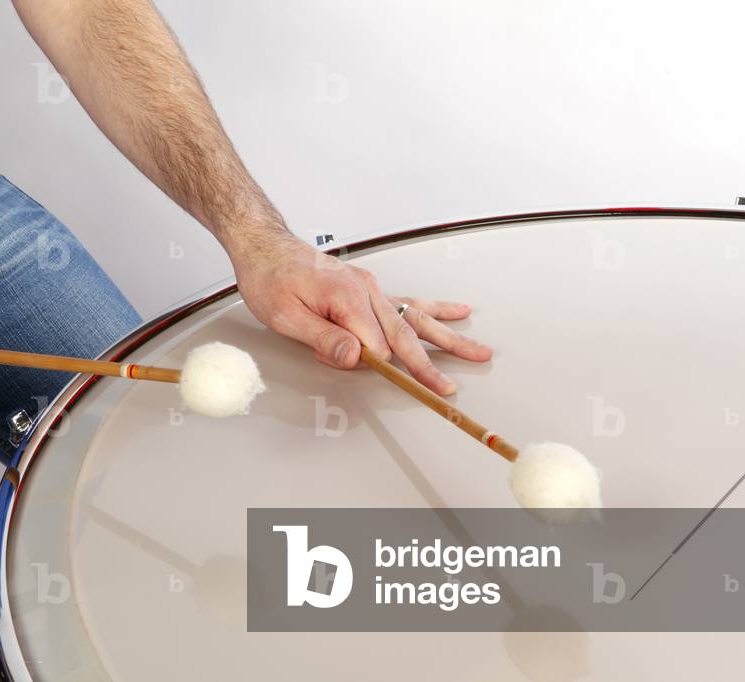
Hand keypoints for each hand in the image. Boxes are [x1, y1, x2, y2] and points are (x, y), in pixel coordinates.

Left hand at [232, 234, 491, 394]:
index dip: (368, 363)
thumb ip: (323, 338)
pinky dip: (434, 309)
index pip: (374, 344)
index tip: (364, 369)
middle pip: (405, 334)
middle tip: (446, 388)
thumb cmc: (270, 278)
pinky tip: (458, 311)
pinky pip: (407, 302)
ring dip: (447, 337)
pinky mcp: (367, 288)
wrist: (266, 247)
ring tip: (479, 350)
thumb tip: (354, 356)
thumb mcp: (285, 315)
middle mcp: (366, 290)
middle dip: (428, 364)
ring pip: (414, 318)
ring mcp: (370, 288)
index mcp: (347, 296)